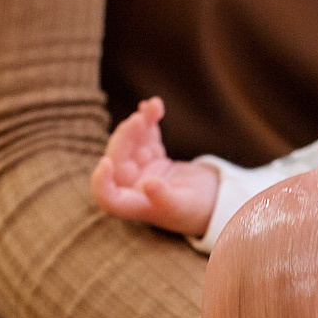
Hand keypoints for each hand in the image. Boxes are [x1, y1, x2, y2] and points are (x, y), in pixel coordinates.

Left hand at [91, 97, 217, 237]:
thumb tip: (148, 184)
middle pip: (118, 161)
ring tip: (154, 106)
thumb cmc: (198, 211)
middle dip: (125, 138)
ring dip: (140, 123)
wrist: (215, 200)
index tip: (106, 162)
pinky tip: (154, 106)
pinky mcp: (153, 157)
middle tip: (138, 119)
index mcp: (135, 205)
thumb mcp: (183, 206)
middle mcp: (133, 188)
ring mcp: (142, 170)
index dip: (101, 182)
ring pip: (131, 143)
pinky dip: (148, 121)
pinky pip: (145, 136)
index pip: (108, 197)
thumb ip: (164, 198)